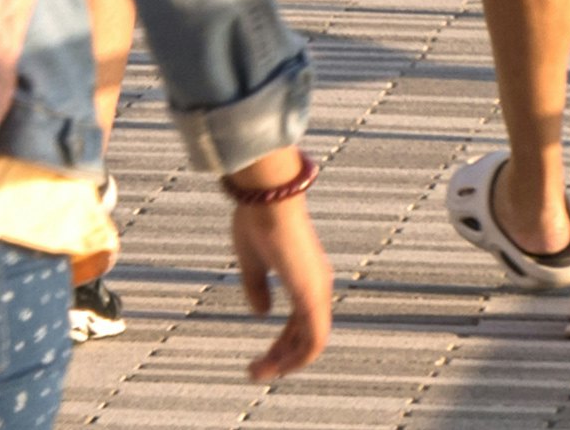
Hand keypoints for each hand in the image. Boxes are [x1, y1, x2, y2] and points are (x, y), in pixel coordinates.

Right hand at [229, 167, 336, 377]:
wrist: (267, 196)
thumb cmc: (258, 218)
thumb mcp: (252, 260)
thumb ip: (256, 287)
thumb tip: (262, 313)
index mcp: (304, 278)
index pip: (299, 324)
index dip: (282, 345)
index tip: (261, 359)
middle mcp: (317, 287)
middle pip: (304, 337)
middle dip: (281, 359)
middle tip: (255, 372)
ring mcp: (317, 291)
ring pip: (311, 343)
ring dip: (287, 363)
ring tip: (259, 373)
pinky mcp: (312, 294)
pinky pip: (313, 339)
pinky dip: (298, 358)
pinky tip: (277, 366)